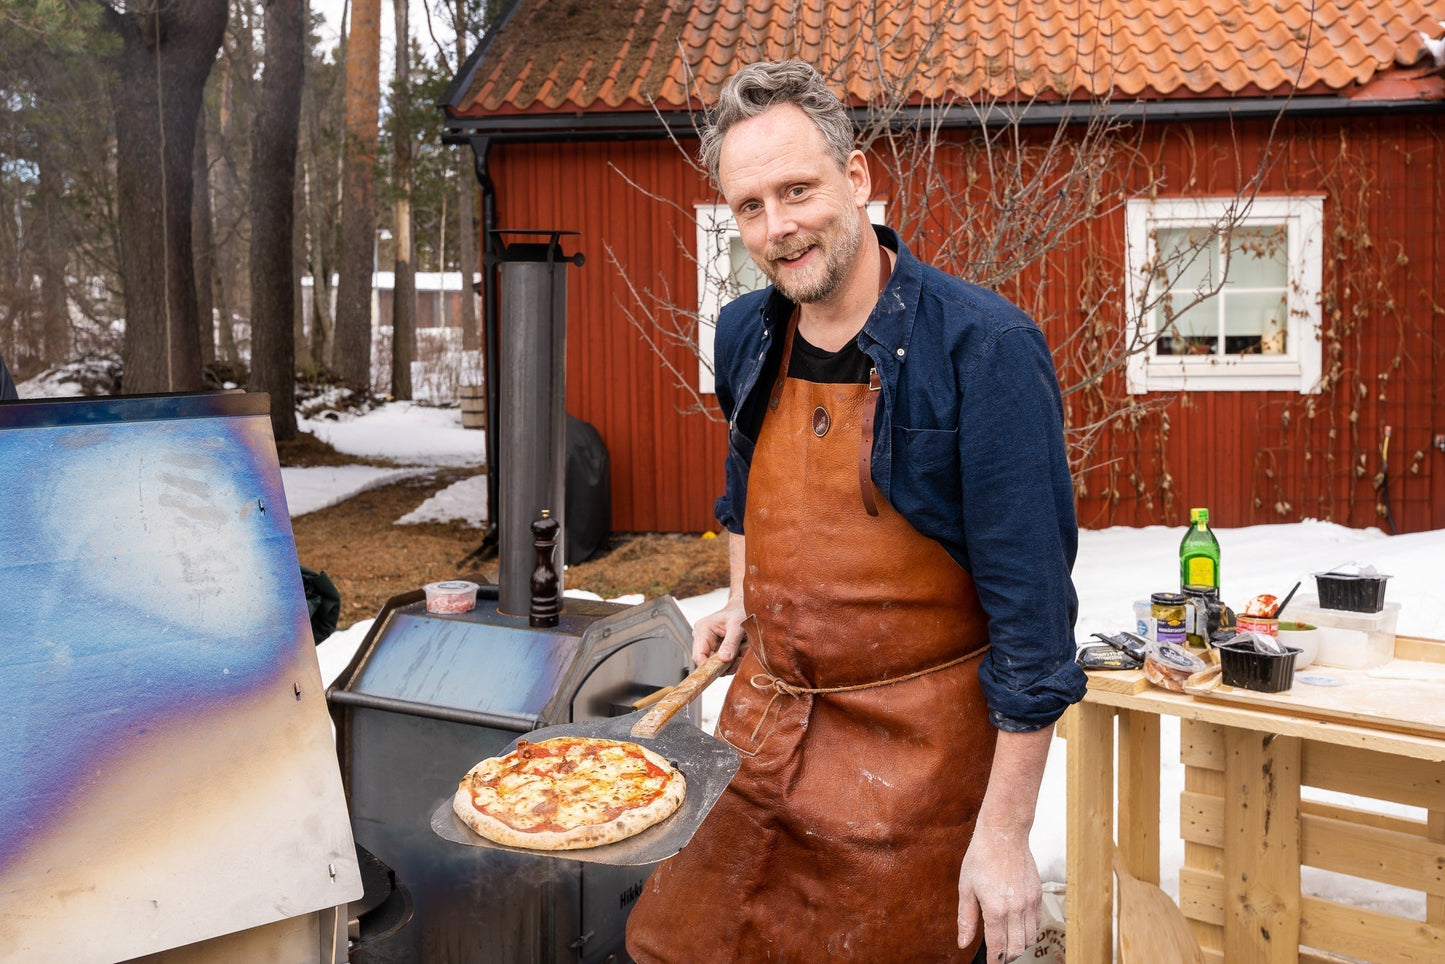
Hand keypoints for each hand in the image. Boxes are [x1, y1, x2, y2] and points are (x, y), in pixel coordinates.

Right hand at [690, 604, 746, 664]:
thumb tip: (724, 659)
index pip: (698, 655)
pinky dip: (733, 661)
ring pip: (716, 664)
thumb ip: (730, 643)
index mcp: (703, 629)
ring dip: (731, 663)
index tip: (723, 670)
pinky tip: (741, 653)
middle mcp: (702, 638)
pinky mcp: (716, 648)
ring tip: (743, 653)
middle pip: (707, 662)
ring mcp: (708, 644)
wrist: (742, 608)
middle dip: (724, 665)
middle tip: (739, 659)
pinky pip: (722, 661)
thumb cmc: (739, 612)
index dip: (707, 667)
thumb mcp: (737, 626)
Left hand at [956, 820, 1041, 962]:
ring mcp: (1030, 902)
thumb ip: (966, 919)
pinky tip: (1018, 927)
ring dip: (1020, 946)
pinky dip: (1029, 931)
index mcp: (996, 909)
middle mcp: (1016, 909)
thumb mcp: (966, 888)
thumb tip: (963, 943)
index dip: (995, 960)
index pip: (998, 947)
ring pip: (1030, 938)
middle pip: (1017, 948)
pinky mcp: (1038, 895)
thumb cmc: (981, 857)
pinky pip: (1037, 922)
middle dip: (1008, 957)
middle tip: (999, 957)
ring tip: (1009, 944)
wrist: (1004, 834)